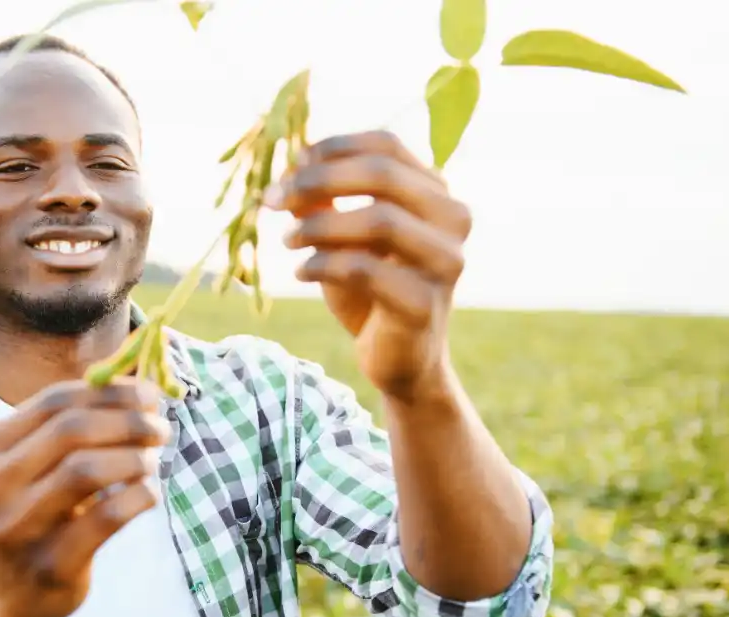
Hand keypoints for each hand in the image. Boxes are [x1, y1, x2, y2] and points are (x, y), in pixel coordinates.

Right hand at [0, 378, 170, 616]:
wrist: (4, 599)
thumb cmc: (31, 515)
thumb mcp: (33, 465)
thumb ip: (71, 422)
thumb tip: (135, 376)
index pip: (56, 401)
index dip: (111, 392)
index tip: (149, 395)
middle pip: (71, 430)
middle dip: (128, 421)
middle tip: (160, 428)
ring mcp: (15, 529)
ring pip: (86, 470)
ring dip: (134, 458)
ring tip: (151, 461)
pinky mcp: (49, 566)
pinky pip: (107, 517)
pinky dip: (139, 496)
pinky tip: (148, 494)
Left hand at [267, 130, 471, 401]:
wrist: (399, 359)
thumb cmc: (371, 290)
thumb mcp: (341, 237)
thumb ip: (324, 200)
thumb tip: (291, 163)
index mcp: (435, 193)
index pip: (387, 145)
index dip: (334, 147)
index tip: (292, 164)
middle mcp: (452, 220)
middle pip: (383, 173)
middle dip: (319, 180)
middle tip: (275, 199)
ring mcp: (444, 262)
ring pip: (379, 220)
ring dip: (320, 224)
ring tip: (287, 239)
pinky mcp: (424, 304)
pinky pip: (365, 270)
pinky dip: (323, 265)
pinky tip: (302, 271)